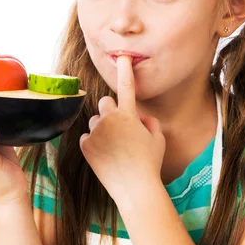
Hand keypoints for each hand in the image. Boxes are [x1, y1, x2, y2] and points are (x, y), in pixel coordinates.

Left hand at [79, 55, 165, 202]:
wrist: (135, 189)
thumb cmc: (150, 164)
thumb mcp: (158, 139)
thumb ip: (150, 122)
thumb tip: (140, 117)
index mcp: (129, 115)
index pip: (126, 86)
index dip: (125, 69)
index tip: (122, 56)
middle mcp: (110, 119)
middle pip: (105, 102)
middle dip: (110, 111)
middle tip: (119, 128)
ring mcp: (96, 132)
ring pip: (95, 121)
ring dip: (102, 128)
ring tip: (114, 148)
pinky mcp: (85, 145)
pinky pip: (86, 137)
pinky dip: (93, 143)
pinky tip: (105, 156)